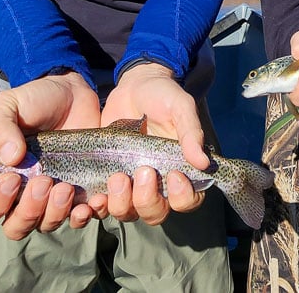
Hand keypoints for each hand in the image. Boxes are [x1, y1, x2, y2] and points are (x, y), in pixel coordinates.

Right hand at [0, 71, 102, 238]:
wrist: (72, 93)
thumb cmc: (33, 101)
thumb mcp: (8, 106)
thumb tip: (10, 158)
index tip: (10, 179)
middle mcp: (20, 196)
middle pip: (15, 227)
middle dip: (28, 210)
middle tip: (44, 181)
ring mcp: (50, 198)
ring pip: (47, 225)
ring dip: (55, 212)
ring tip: (65, 186)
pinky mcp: (79, 194)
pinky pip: (80, 218)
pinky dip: (84, 214)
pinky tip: (90, 200)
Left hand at [95, 62, 207, 224]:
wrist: (133, 86)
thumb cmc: (163, 96)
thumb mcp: (181, 108)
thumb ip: (191, 133)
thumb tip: (203, 162)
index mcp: (181, 171)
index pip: (187, 200)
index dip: (182, 196)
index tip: (174, 174)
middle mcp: (157, 184)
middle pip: (155, 212)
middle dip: (147, 200)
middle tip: (143, 171)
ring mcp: (131, 184)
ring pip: (128, 212)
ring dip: (122, 203)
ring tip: (118, 177)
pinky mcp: (107, 179)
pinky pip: (103, 204)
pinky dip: (98, 205)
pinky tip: (95, 196)